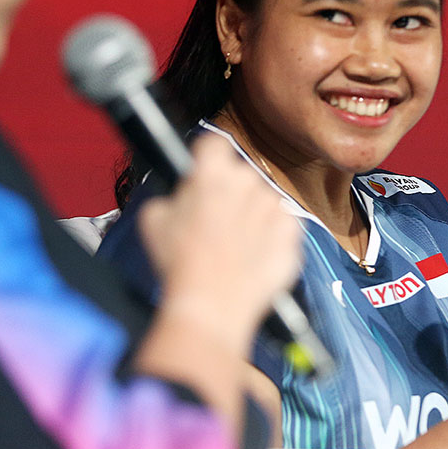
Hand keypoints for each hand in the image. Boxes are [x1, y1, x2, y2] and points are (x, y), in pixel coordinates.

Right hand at [138, 134, 300, 353]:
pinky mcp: (293, 231)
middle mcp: (248, 181)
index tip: (202, 176)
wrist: (214, 304)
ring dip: (251, 217)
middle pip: (240, 176)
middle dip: (229, 193)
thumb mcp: (154, 220)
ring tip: (233, 248)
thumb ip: (172, 197)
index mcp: (212, 172)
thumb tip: (182, 196)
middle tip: (214, 223)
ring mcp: (274, 206)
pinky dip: (271, 238)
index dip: (206, 161)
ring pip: (262, 202)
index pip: (213, 144)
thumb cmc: (181, 263)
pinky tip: (252, 258)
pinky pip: (282, 226)